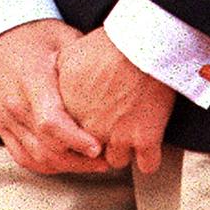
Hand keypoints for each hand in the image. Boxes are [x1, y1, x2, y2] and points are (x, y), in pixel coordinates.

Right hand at [0, 20, 108, 174]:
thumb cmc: (36, 36)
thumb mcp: (64, 38)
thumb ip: (86, 62)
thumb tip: (120, 73)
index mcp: (31, 79)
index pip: (51, 121)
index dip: (76, 139)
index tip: (99, 147)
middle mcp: (15, 104)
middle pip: (46, 147)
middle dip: (80, 160)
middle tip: (108, 159)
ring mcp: (5, 119)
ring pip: (36, 157)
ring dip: (67, 166)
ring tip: (93, 163)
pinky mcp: (1, 127)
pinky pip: (23, 157)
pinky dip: (47, 165)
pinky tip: (68, 163)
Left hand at [55, 27, 175, 173]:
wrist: (143, 43)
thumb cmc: (110, 43)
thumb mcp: (70, 55)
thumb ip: (60, 79)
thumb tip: (58, 88)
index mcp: (69, 111)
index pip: (68, 137)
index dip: (80, 131)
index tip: (89, 126)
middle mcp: (89, 128)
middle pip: (92, 152)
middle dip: (102, 141)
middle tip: (112, 126)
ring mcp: (117, 137)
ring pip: (118, 160)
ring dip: (125, 149)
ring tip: (132, 133)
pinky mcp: (145, 140)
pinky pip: (147, 165)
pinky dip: (150, 157)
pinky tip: (150, 146)